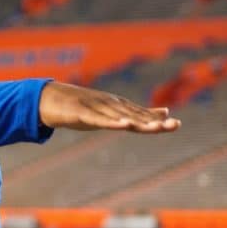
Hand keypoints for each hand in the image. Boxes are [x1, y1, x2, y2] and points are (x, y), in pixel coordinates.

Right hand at [38, 82, 179, 131]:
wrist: (50, 99)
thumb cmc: (81, 107)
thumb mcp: (111, 112)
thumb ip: (137, 113)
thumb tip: (166, 113)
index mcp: (117, 107)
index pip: (140, 115)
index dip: (157, 120)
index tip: (177, 125)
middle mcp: (110, 105)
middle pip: (134, 115)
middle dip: (153, 122)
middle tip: (174, 125)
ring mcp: (96, 108)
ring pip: (119, 117)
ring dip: (137, 122)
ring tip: (155, 128)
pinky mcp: (81, 114)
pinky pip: (98, 120)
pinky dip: (111, 122)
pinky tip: (124, 125)